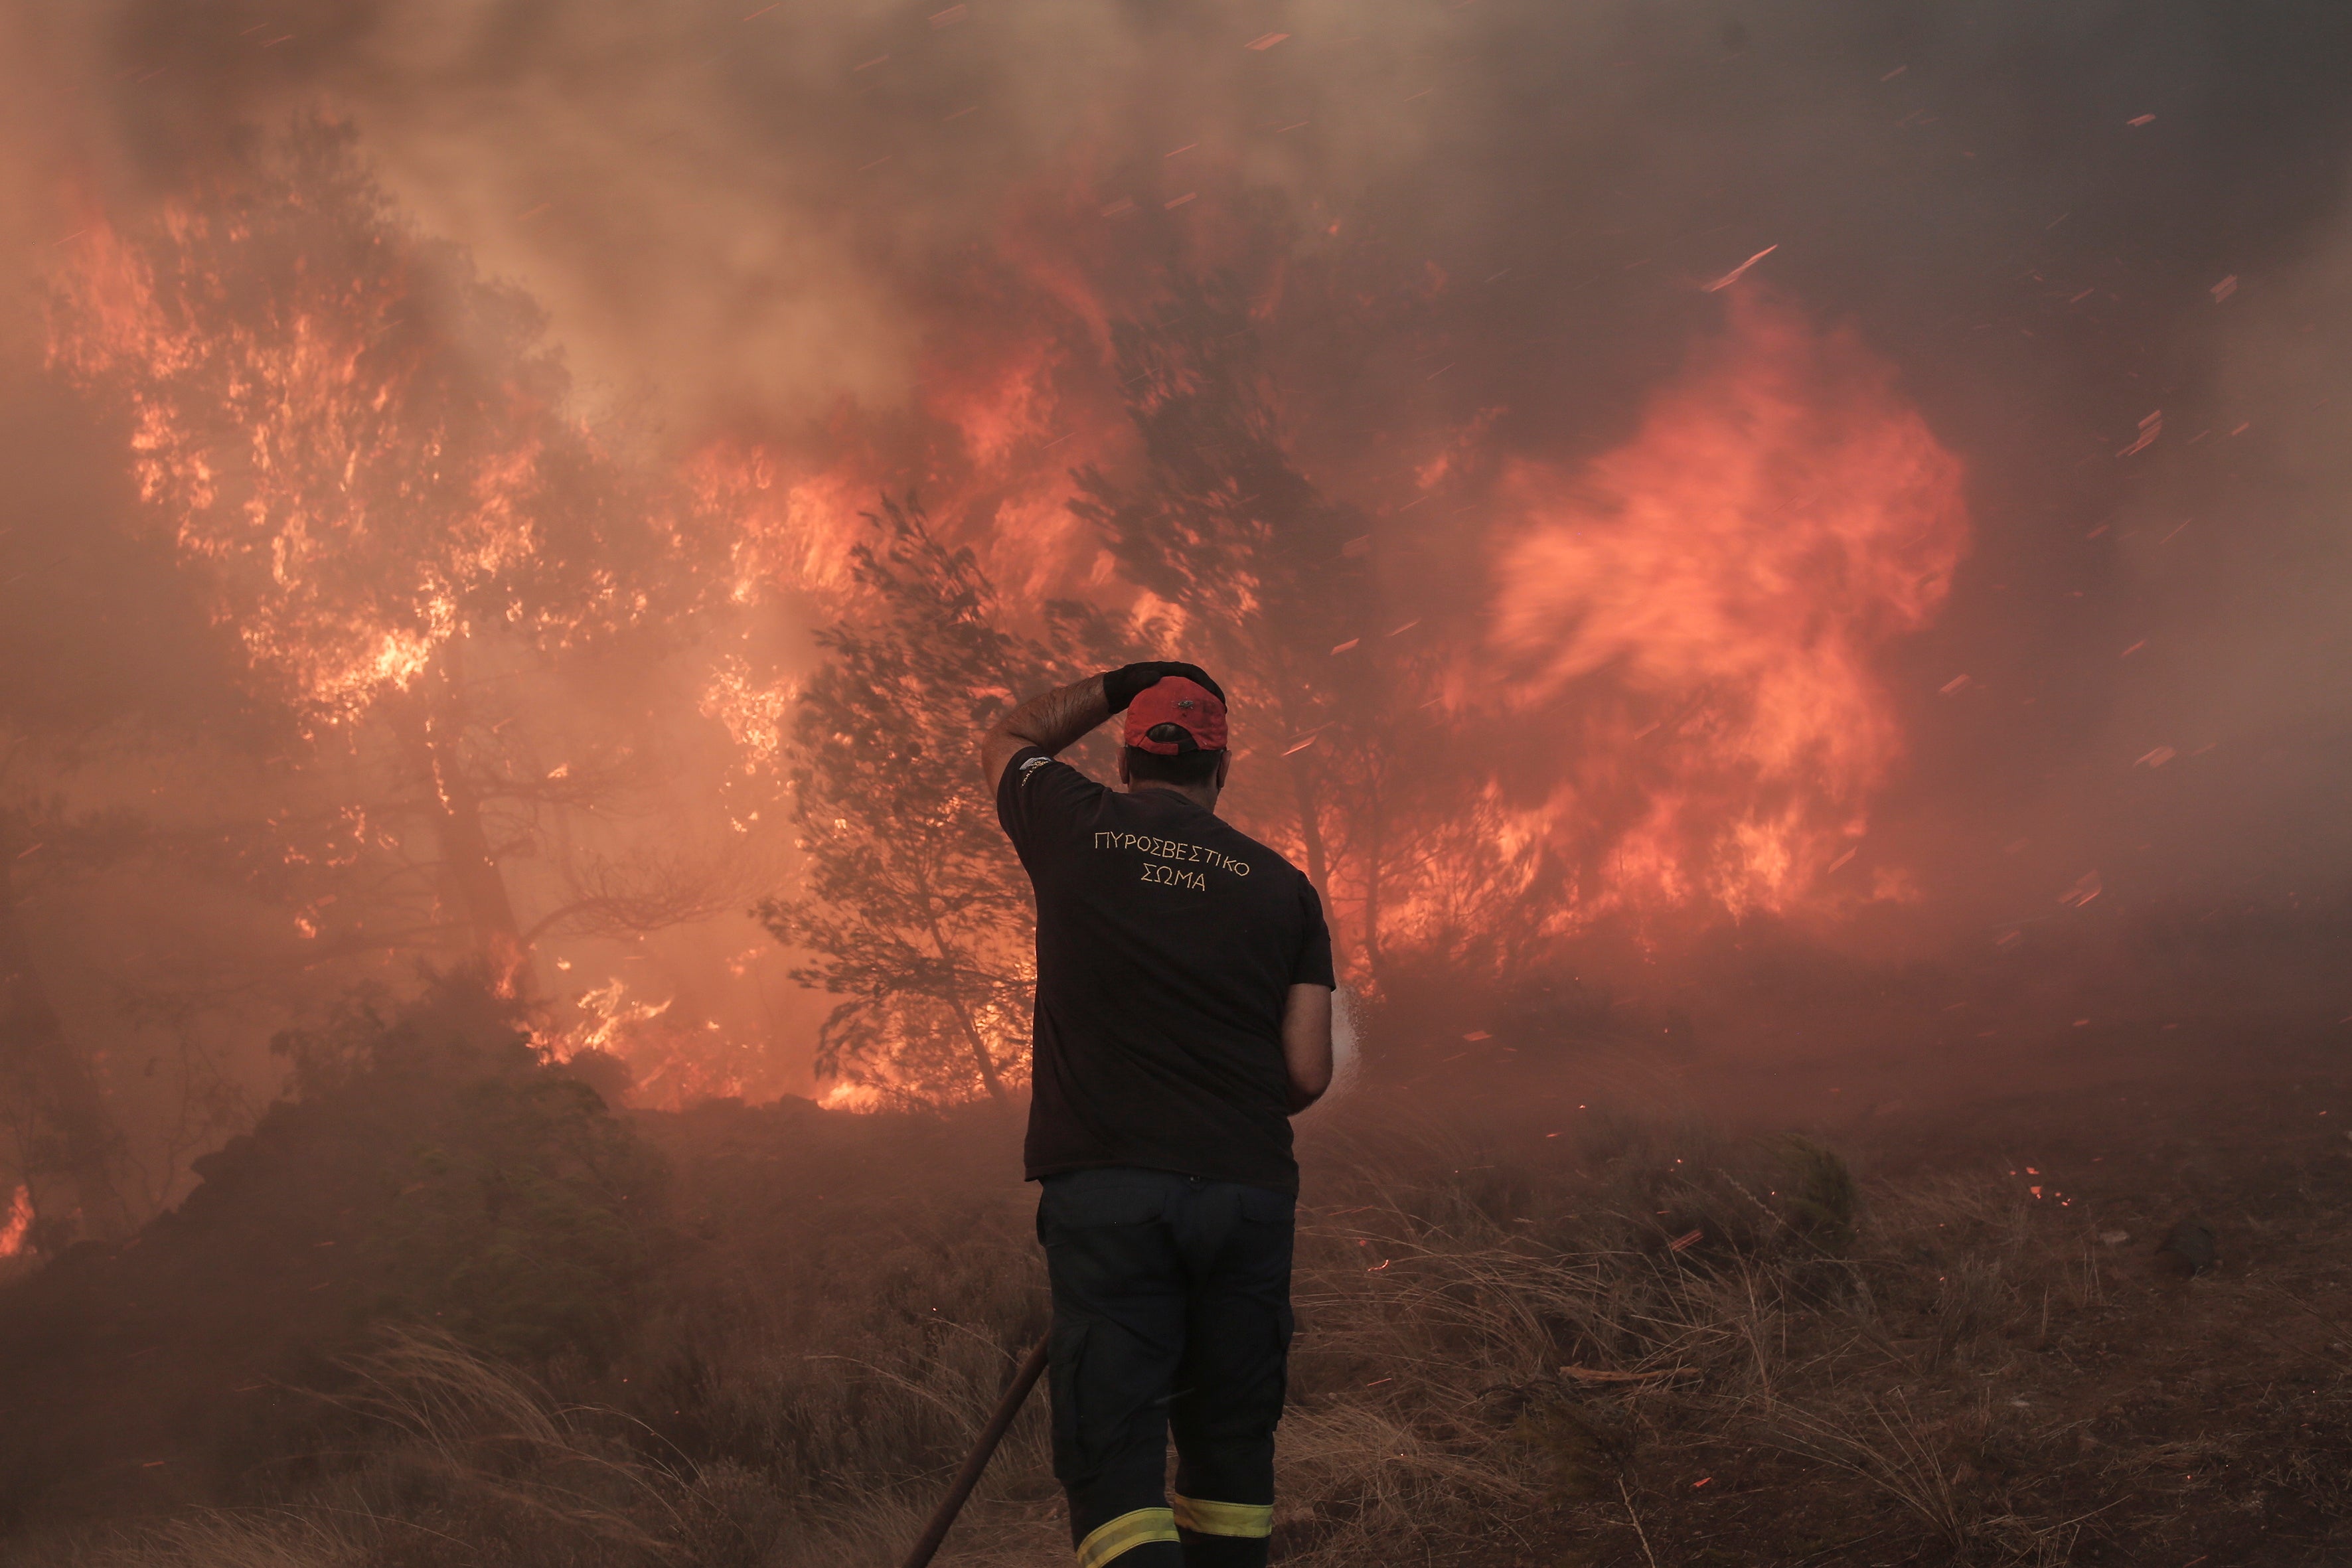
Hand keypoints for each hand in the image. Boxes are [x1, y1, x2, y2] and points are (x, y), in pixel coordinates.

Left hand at [1102, 661, 1224, 711]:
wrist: (1116, 690)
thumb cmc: (1122, 684)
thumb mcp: (1129, 682)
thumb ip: (1139, 679)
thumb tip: (1155, 675)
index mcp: (1168, 670)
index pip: (1193, 672)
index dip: (1206, 681)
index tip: (1215, 695)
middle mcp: (1173, 675)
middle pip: (1199, 681)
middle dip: (1213, 693)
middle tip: (1223, 709)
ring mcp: (1172, 685)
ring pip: (1195, 691)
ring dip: (1207, 701)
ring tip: (1217, 716)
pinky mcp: (1170, 695)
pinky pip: (1188, 699)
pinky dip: (1196, 708)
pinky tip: (1200, 722)